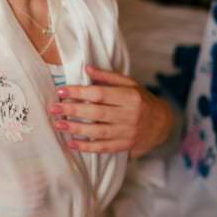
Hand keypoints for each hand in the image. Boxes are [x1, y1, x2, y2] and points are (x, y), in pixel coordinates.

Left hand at [49, 65, 173, 157]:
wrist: (163, 123)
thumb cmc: (141, 100)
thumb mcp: (130, 83)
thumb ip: (108, 77)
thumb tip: (86, 68)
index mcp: (130, 97)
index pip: (100, 94)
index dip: (79, 92)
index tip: (61, 91)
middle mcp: (130, 115)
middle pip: (97, 113)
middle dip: (73, 111)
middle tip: (54, 108)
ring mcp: (128, 132)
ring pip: (98, 132)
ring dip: (76, 129)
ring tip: (58, 125)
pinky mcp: (126, 146)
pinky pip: (104, 148)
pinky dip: (87, 147)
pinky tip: (71, 144)